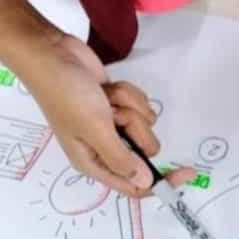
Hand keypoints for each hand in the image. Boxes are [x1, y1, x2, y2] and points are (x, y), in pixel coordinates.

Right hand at [20, 34, 194, 195]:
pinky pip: (140, 105)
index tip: (186, 173)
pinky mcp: (118, 105)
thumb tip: (143, 183)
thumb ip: (121, 158)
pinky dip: (127, 93)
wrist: (52, 53)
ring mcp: (112, 124)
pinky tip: (107, 88)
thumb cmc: (65, 93)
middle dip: (136, 129)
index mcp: (93, 161)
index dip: (161, 182)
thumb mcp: (95, 129)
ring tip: (105, 98)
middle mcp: (103, 146)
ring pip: (145, 123)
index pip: (134, 185)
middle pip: (145, 150)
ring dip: (129, 106)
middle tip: (114, 115)